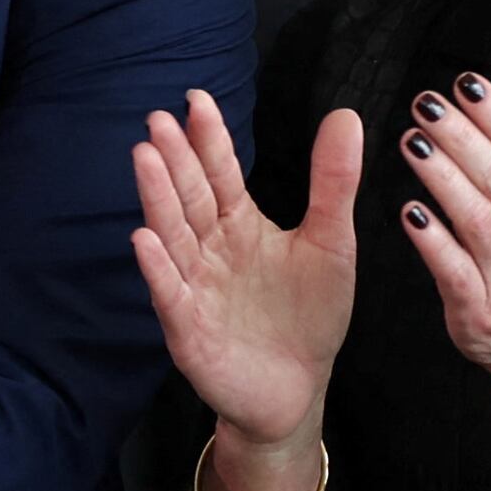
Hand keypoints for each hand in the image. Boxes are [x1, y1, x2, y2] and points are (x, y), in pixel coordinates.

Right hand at [128, 92, 357, 450]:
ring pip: (172, 234)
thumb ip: (333, 183)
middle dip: (175, 159)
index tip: (197, 99)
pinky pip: (170, 292)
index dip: (209, 139)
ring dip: (156, 198)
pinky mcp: (187, 328)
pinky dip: (156, 267)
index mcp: (240, 226)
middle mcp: (210, 249)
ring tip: (144, 157)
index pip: (221, 174)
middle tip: (159, 119)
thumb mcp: (331, 243)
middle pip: (190, 197)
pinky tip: (144, 238)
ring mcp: (194, 286)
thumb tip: (345, 115)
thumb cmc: (308, 316)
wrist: (295, 390)